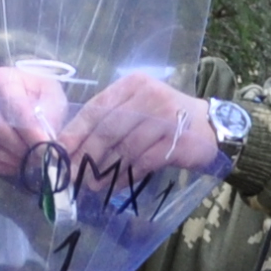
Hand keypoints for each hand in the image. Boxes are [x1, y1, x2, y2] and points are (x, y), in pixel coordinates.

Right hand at [0, 63, 79, 183]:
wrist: (20, 95)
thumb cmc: (36, 93)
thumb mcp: (51, 95)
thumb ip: (50, 115)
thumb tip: (47, 142)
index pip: (12, 107)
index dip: (30, 130)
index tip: (46, 146)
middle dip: (20, 147)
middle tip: (39, 157)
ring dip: (10, 159)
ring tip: (30, 160)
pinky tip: (16, 165)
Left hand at [59, 71, 219, 179]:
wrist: (210, 127)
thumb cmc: (165, 119)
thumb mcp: (138, 108)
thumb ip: (109, 121)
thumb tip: (73, 148)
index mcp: (132, 85)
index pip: (97, 107)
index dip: (76, 131)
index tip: (60, 151)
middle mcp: (148, 97)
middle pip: (108, 128)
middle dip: (87, 154)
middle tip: (72, 174)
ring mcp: (165, 118)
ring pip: (125, 148)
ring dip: (105, 170)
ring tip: (92, 184)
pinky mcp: (177, 141)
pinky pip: (143, 162)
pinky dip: (127, 176)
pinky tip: (117, 185)